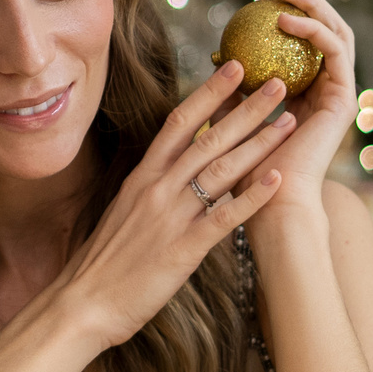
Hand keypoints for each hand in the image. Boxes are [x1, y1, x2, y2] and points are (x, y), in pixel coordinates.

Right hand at [49, 58, 294, 349]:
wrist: (83, 303)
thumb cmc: (103, 263)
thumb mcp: (124, 212)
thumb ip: (151, 189)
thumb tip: (174, 172)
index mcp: (142, 177)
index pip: (179, 123)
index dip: (208, 93)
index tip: (234, 69)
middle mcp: (157, 188)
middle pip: (208, 138)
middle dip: (246, 108)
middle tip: (278, 82)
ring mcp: (171, 217)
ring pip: (221, 169)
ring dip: (258, 143)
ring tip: (289, 120)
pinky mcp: (184, 249)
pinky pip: (224, 217)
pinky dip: (252, 196)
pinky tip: (277, 179)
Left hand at [244, 0, 359, 226]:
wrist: (266, 205)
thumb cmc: (241, 170)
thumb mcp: (233, 118)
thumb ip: (234, 88)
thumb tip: (219, 56)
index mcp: (303, 92)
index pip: (296, 37)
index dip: (280, 5)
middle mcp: (326, 88)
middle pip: (320, 25)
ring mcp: (339, 92)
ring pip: (333, 30)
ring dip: (308, 1)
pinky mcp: (345, 98)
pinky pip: (335, 50)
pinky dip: (312, 29)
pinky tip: (284, 18)